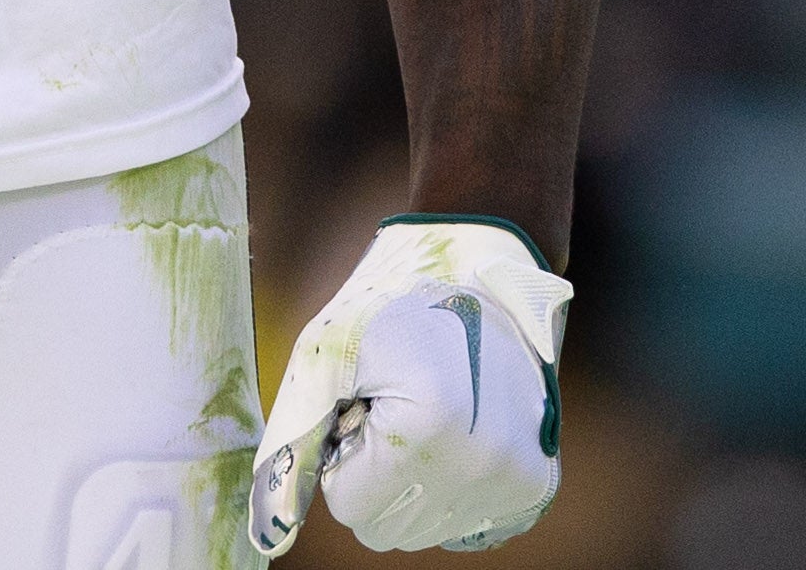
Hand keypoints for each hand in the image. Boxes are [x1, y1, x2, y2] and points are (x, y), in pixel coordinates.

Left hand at [252, 218, 570, 554]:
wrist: (479, 274)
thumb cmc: (391, 304)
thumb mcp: (324, 354)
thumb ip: (294, 436)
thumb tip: (271, 523)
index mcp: (430, 431)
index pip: (348, 506)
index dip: (340, 456)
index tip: (359, 406)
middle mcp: (484, 467)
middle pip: (385, 529)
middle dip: (371, 476)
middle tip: (388, 411)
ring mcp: (516, 481)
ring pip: (422, 531)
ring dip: (408, 484)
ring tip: (421, 417)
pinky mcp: (535, 485)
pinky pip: (462, 526)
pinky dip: (446, 492)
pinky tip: (452, 438)